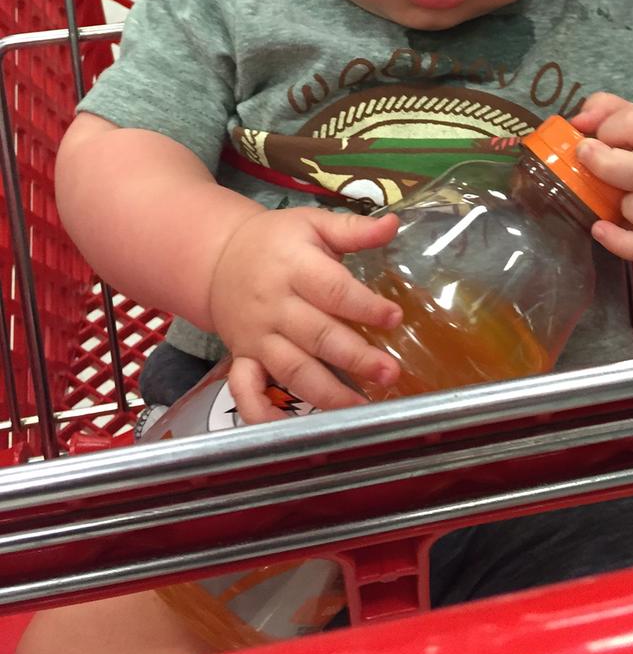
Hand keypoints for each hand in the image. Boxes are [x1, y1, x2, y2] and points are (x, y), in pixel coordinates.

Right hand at [209, 206, 402, 423]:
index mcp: (294, 267)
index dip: (365, 307)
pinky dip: (262, 413)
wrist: (218, 257)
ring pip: (292, 369)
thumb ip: (354, 228)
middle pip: (316, 335)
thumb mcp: (313, 223)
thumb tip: (394, 224)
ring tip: (362, 405)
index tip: (394, 319)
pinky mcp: (242, 358)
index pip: (333, 290)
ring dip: (327, 392)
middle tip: (389, 372)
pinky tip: (289, 430)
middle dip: (355, 357)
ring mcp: (256, 337)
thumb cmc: (277, 241)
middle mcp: (274, 305)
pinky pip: (246, 390)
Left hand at [570, 92, 632, 263]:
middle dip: (609, 166)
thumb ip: (603, 109)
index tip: (592, 136)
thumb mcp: (631, 120)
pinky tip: (599, 229)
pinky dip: (621, 243)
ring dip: (628, 206)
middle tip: (585, 158)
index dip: (609, 127)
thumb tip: (578, 121)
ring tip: (607, 201)